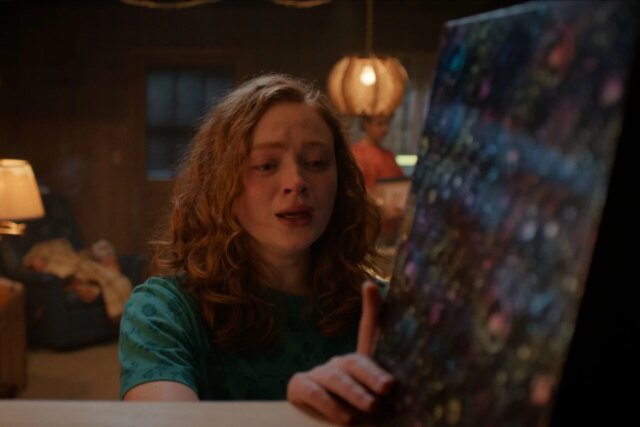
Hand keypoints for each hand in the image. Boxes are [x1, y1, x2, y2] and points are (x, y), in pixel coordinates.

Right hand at [287, 281, 393, 424]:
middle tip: (388, 388)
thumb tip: (406, 389)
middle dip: (372, 374)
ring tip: (371, 408)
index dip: (370, 308)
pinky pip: (314, 391)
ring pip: (337, 378)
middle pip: (355, 362)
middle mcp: (338, 364)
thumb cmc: (358, 417)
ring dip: (355, 393)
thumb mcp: (375, 400)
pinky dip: (330, 405)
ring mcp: (318, 374)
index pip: (366, 332)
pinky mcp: (299, 387)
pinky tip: (344, 418)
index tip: (370, 286)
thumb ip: (385, 390)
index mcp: (358, 364)